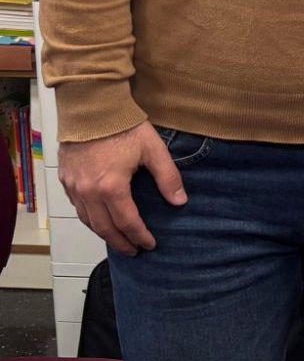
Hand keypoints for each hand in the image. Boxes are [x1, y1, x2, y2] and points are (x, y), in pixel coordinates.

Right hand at [60, 122, 185, 255]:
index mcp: (111, 188)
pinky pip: (77, 207)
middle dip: (120, 242)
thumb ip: (168, 178)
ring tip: (118, 240)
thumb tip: (180, 201)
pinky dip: (89, 218)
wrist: (92, 109)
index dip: (140, 236)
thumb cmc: (124, 127)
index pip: (127, 222)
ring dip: (103, 233)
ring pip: (87, 220)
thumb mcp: (153, 150)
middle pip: (104, 228)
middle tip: (134, 251)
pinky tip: (99, 219)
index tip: (150, 244)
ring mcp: (74, 187)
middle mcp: (88, 192)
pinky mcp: (65, 179)